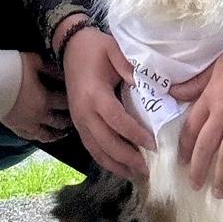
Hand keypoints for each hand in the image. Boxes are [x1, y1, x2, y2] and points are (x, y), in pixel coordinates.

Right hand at [2, 51, 70, 142]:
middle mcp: (38, 117)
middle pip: (59, 123)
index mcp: (45, 100)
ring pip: (46, 135)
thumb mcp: (34, 61)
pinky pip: (31, 137)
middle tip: (77, 117)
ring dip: (57, 134)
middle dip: (69, 120)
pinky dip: (40, 137)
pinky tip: (43, 134)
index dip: (74, 99)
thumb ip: (50, 68)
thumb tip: (62, 72)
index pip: (65, 102)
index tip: (80, 97)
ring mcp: (26, 125)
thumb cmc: (11, 69)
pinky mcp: (14, 128)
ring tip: (64, 131)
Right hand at [62, 25, 155, 179]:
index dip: (135, 135)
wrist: (69, 46)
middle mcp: (84, 112)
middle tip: (148, 169)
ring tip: (137, 175)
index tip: (154, 144)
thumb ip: (129, 66)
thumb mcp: (114, 49)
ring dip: (117, 165)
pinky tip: (120, 167)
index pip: (117, 120)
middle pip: (106, 143)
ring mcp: (79, 121)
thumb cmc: (94, 48)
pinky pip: (92, 148)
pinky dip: (106, 161)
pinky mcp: (78, 124)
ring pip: (97, 151)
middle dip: (128, 158)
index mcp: (95, 94)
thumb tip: (146, 86)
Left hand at [172, 30, 222, 197]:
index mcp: (210, 97)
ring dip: (220, 177)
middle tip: (195, 185)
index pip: (191, 127)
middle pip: (205, 146)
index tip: (182, 161)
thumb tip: (173, 92)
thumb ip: (196, 83)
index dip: (185, 147)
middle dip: (198, 168)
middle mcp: (222, 113)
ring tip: (217, 193)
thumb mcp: (216, 66)